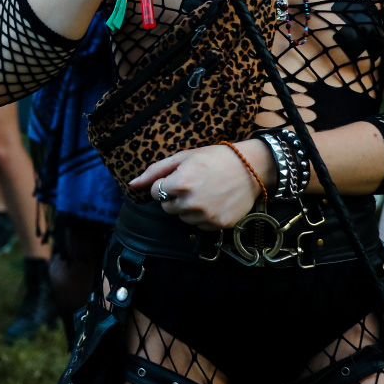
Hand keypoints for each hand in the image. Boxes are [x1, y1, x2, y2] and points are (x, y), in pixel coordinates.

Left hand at [130, 143, 265, 229]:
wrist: (251, 168)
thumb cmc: (214, 158)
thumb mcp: (183, 157)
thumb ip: (155, 171)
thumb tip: (132, 185)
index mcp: (180, 183)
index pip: (155, 192)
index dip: (165, 183)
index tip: (180, 176)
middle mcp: (191, 203)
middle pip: (166, 207)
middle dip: (174, 196)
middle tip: (193, 183)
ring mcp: (205, 217)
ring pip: (182, 217)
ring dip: (188, 207)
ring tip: (205, 192)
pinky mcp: (217, 226)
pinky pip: (199, 225)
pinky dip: (203, 216)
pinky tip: (214, 201)